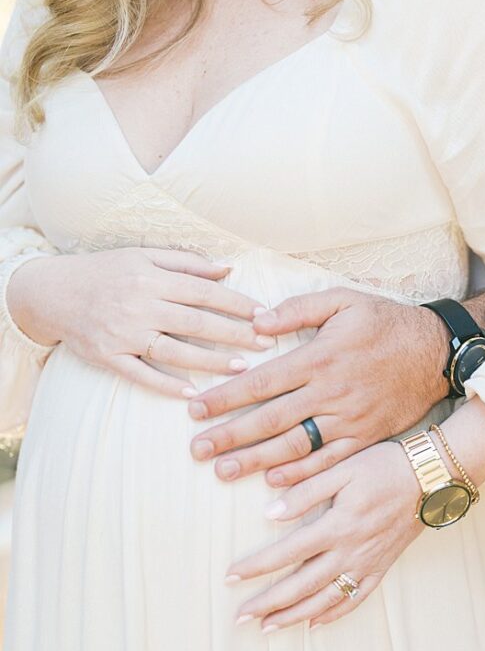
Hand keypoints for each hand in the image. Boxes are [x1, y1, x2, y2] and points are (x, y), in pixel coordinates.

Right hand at [6, 248, 271, 397]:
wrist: (53, 292)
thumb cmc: (107, 271)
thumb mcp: (144, 256)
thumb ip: (187, 262)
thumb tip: (228, 269)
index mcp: (152, 278)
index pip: (204, 292)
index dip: (237, 303)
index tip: (265, 314)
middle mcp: (139, 305)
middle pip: (196, 322)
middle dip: (235, 334)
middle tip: (266, 344)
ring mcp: (123, 334)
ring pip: (174, 351)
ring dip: (210, 361)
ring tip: (242, 368)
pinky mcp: (108, 357)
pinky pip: (141, 375)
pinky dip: (167, 385)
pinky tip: (193, 394)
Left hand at [187, 287, 449, 483]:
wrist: (436, 352)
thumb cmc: (386, 321)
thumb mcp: (344, 300)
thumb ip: (299, 308)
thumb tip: (256, 322)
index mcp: (320, 357)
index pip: (262, 381)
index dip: (225, 396)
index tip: (195, 408)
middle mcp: (330, 392)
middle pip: (271, 419)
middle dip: (229, 435)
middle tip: (195, 450)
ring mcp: (349, 419)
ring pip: (295, 446)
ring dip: (255, 461)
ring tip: (223, 471)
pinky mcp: (365, 437)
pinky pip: (328, 461)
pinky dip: (301, 475)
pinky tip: (274, 483)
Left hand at [226, 441, 422, 630]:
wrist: (430, 478)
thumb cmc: (384, 466)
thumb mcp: (343, 468)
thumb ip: (306, 490)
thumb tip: (269, 513)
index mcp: (336, 525)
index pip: (286, 552)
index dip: (256, 566)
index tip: (230, 576)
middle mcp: (350, 552)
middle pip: (301, 586)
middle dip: (268, 603)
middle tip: (240, 617)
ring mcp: (367, 563)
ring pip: (325, 600)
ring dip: (294, 616)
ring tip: (268, 627)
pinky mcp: (382, 567)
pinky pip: (355, 599)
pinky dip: (333, 615)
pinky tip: (315, 624)